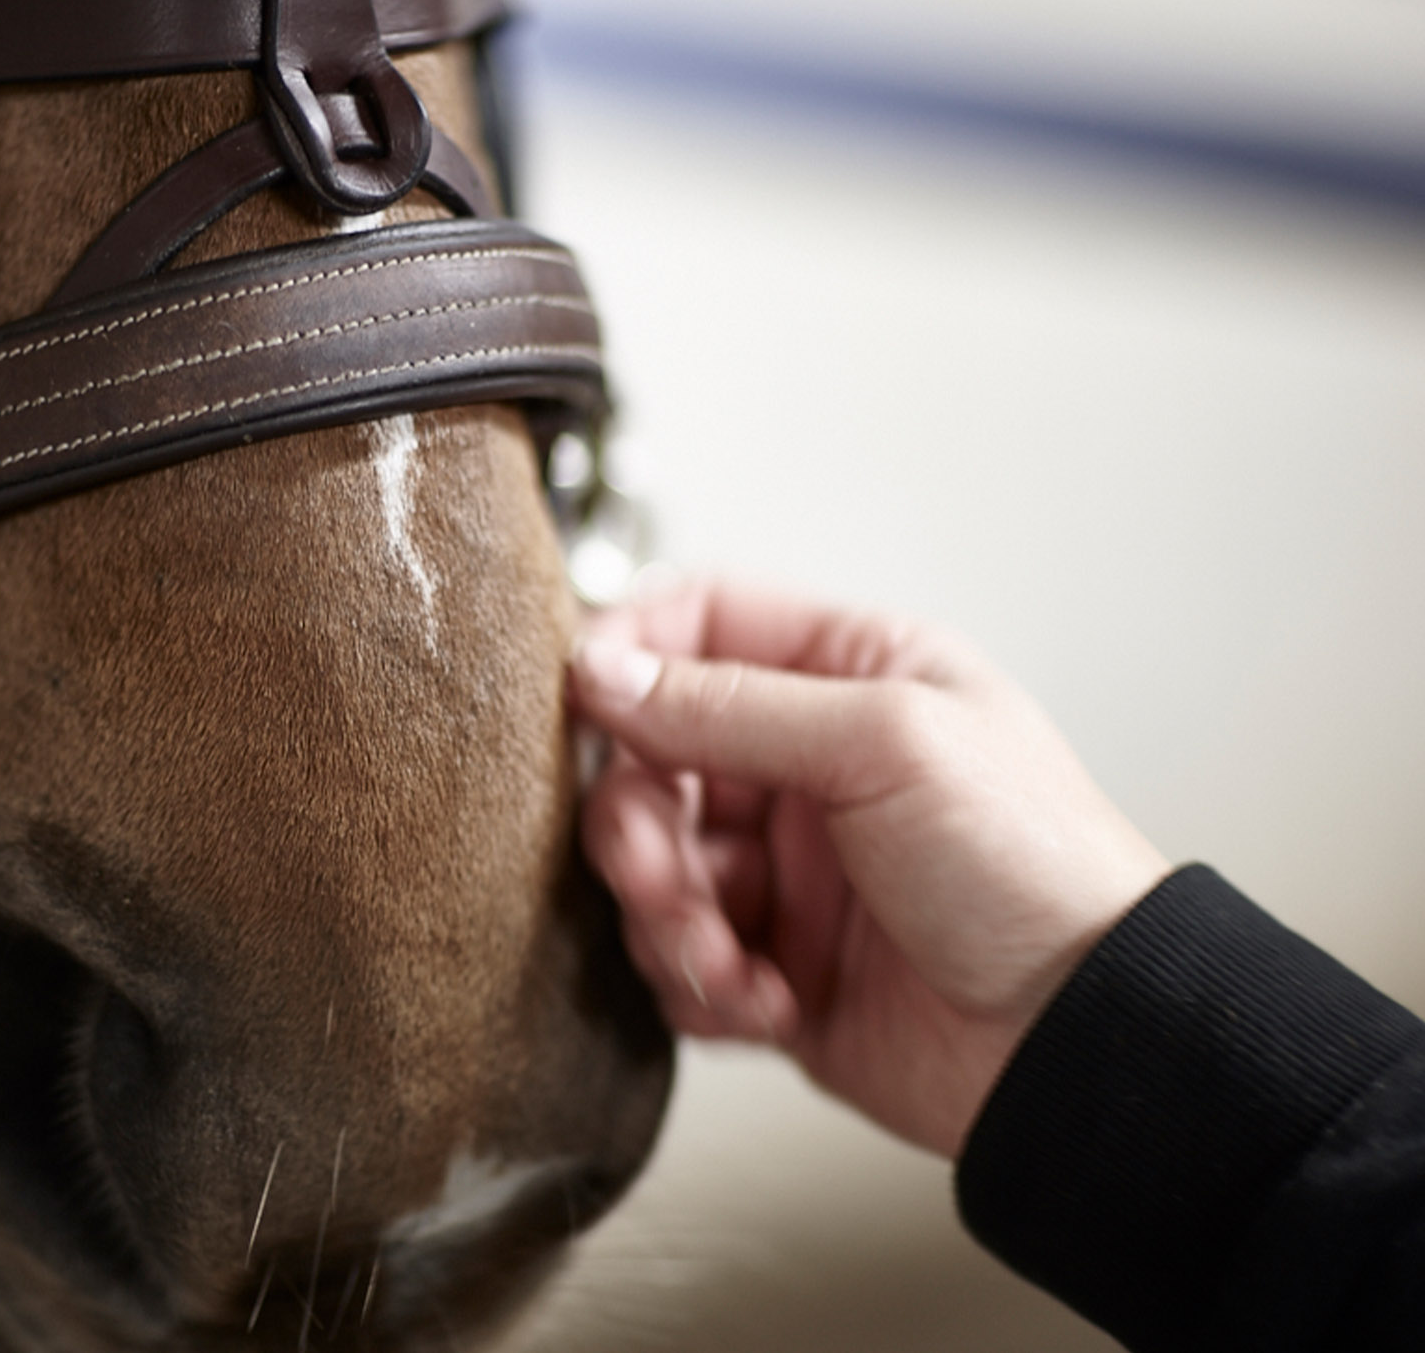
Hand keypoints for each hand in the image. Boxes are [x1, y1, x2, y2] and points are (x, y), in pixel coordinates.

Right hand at [568, 579, 1169, 1156]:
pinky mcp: (772, 965)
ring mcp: (786, 869)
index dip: (626, 653)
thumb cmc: (1032, 867)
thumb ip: (729, 704)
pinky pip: (678, 964)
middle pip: (647, 759)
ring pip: (650, 869)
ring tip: (729, 960)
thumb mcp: (884, 744)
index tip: (584, 705)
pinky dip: (702, 988)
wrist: (1081, 1041)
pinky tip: (768, 1004)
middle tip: (662, 875)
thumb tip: (601, 667)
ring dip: (669, 921)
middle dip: (638, 826)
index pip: (698, 624)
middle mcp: (806, 766)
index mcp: (846, 678)